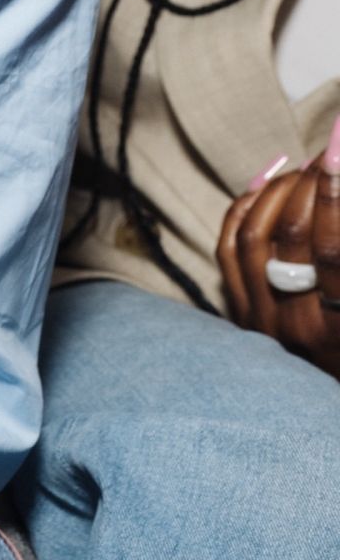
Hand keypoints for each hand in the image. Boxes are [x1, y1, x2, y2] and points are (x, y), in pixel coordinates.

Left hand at [216, 160, 339, 377]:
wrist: (326, 410)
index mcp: (338, 328)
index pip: (334, 250)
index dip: (338, 191)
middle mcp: (295, 324)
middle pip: (294, 232)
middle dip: (314, 180)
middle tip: (334, 150)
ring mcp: (260, 319)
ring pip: (257, 231)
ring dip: (284, 188)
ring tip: (311, 164)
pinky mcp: (241, 313)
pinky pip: (230, 245)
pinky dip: (247, 205)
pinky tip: (268, 178)